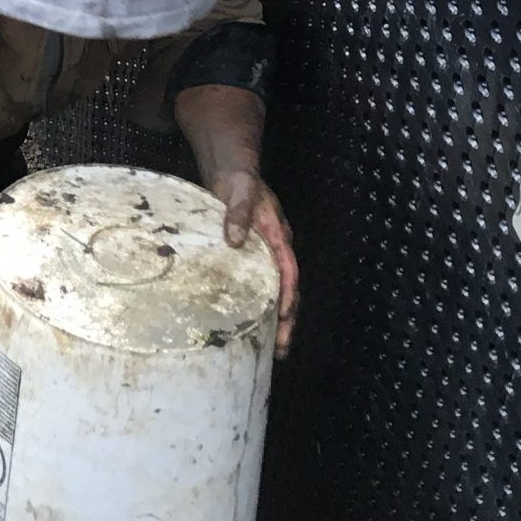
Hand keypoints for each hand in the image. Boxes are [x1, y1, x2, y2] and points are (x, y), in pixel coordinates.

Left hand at [205, 165, 298, 357]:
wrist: (232, 172)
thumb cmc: (238, 181)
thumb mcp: (240, 191)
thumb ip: (238, 213)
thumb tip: (235, 241)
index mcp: (278, 234)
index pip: (288, 268)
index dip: (288, 293)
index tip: (285, 315)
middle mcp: (277, 248)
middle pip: (288, 287)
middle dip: (288, 318)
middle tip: (282, 347)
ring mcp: (267, 254)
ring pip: (278, 290)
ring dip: (279, 318)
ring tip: (275, 347)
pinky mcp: (255, 257)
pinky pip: (263, 285)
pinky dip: (263, 306)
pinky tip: (255, 325)